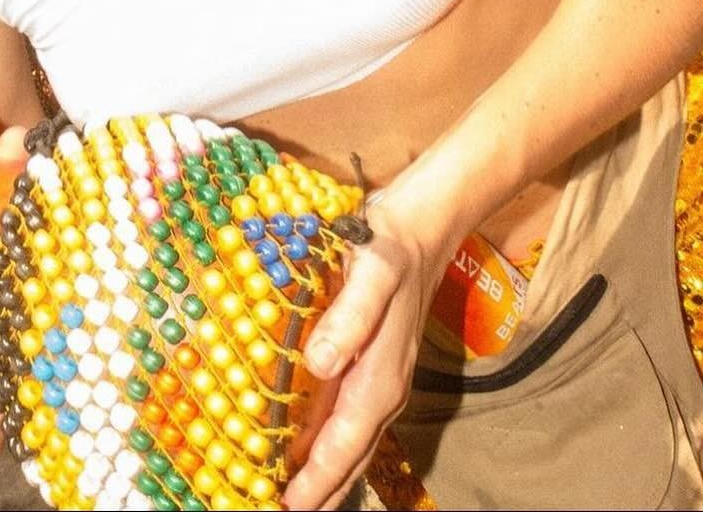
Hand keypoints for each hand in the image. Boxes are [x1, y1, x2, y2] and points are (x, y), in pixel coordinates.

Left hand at [283, 198, 454, 508]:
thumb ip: (348, 318)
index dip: (318, 479)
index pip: (345, 443)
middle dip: (322, 492)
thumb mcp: (371, 272)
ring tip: (296, 500)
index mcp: (380, 378)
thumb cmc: (390, 247)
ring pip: (350, 442)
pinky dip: (329, 442)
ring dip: (325, 474)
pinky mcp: (369, 363)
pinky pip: (347, 417)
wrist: (421, 226)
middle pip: (350, 456)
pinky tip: (308, 446)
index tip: (289, 506)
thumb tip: (319, 364)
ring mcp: (377, 379)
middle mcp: (381, 389)